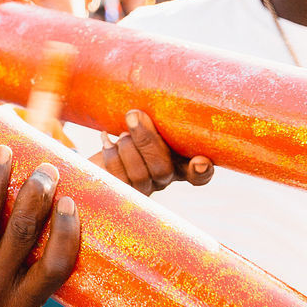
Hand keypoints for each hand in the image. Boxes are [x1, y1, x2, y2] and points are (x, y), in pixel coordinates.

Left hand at [92, 110, 211, 194]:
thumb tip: (137, 114)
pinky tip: (106, 140)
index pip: (198, 176)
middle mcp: (163, 179)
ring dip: (127, 148)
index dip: (202, 172)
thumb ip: (155, 121)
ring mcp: (142, 189)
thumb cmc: (132, 133)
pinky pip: (118, 178)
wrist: (103, 153)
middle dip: (147, 140)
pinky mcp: (120, 191)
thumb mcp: (148, 125)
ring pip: (140, 175)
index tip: (200, 161)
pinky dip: (111, 155)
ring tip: (121, 134)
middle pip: (163, 170)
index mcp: (178, 163)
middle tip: (133, 116)